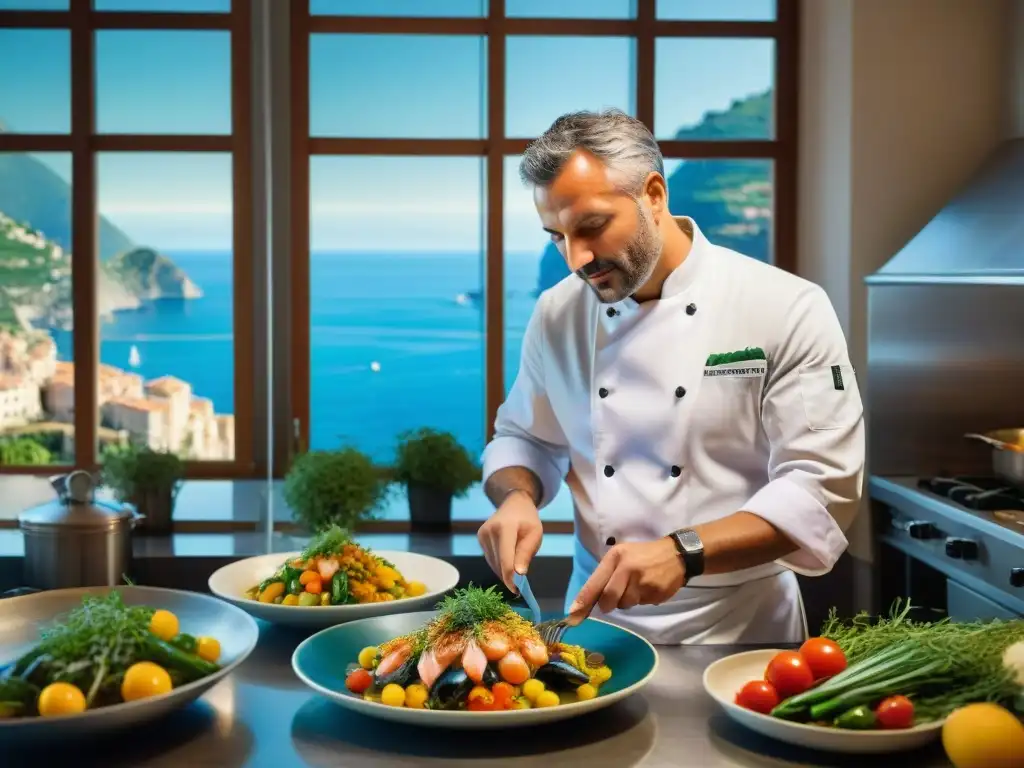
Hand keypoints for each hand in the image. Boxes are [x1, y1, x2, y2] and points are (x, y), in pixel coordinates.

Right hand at [477, 490, 543, 592]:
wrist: (514, 504)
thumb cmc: (528, 520)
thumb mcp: (535, 535)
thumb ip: (526, 553)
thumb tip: (519, 574)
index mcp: (505, 528)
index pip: (506, 558)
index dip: (510, 577)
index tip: (517, 590)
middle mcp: (490, 531)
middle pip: (498, 563)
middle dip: (509, 576)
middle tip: (520, 584)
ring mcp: (482, 534)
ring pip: (493, 563)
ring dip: (503, 571)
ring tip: (515, 568)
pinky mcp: (480, 538)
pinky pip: (490, 558)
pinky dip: (498, 564)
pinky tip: (507, 561)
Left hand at [568, 538, 684, 621]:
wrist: (676, 554)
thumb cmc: (643, 554)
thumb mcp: (621, 555)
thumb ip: (606, 574)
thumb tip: (589, 601)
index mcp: (616, 557)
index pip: (595, 583)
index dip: (583, 602)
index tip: (572, 616)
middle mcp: (628, 569)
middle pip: (609, 599)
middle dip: (608, 604)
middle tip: (614, 599)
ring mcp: (643, 582)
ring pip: (625, 604)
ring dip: (627, 600)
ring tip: (636, 586)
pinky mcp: (656, 593)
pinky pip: (641, 604)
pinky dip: (642, 599)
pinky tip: (648, 587)